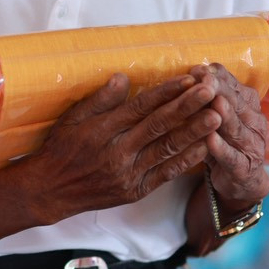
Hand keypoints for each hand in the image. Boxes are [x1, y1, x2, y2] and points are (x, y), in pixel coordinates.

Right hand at [26, 72, 224, 223]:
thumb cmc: (61, 149)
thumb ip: (100, 99)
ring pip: (167, 149)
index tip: (188, 78)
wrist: (50, 190)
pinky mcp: (136, 190)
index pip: (140, 107)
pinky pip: (166, 174)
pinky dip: (187, 160)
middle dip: (187, 106)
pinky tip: (205, 146)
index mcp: (102, 130)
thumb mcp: (72, 118)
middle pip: (159, 125)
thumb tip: (123, 78)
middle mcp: (118, 151)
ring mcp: (129, 173)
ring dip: (194, 132)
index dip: (166, 92)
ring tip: (217, 116)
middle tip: (211, 91)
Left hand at [190, 62, 268, 206]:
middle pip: (236, 104)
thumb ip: (209, 95)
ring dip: (226, 115)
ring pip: (237, 128)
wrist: (240, 179)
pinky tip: (210, 140)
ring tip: (215, 104)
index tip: (199, 69)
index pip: (234, 86)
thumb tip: (197, 69)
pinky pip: (232, 157)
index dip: (218, 77)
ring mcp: (252, 146)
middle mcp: (254, 122)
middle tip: (205, 80)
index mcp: (248, 105)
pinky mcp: (244, 168)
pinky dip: (221, 149)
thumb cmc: (222, 138)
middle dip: (221, 90)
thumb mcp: (215, 114)